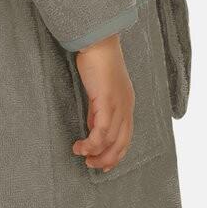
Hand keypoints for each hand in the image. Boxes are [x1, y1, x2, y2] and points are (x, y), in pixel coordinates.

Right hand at [71, 33, 134, 171]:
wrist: (98, 42)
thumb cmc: (97, 62)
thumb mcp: (99, 91)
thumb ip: (98, 110)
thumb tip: (93, 127)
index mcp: (127, 104)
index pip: (126, 137)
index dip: (116, 154)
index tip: (103, 165)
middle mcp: (126, 107)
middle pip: (122, 143)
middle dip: (107, 159)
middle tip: (91, 165)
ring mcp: (119, 104)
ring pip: (111, 140)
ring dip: (96, 152)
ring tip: (81, 155)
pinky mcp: (107, 100)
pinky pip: (102, 130)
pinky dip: (92, 143)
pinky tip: (80, 146)